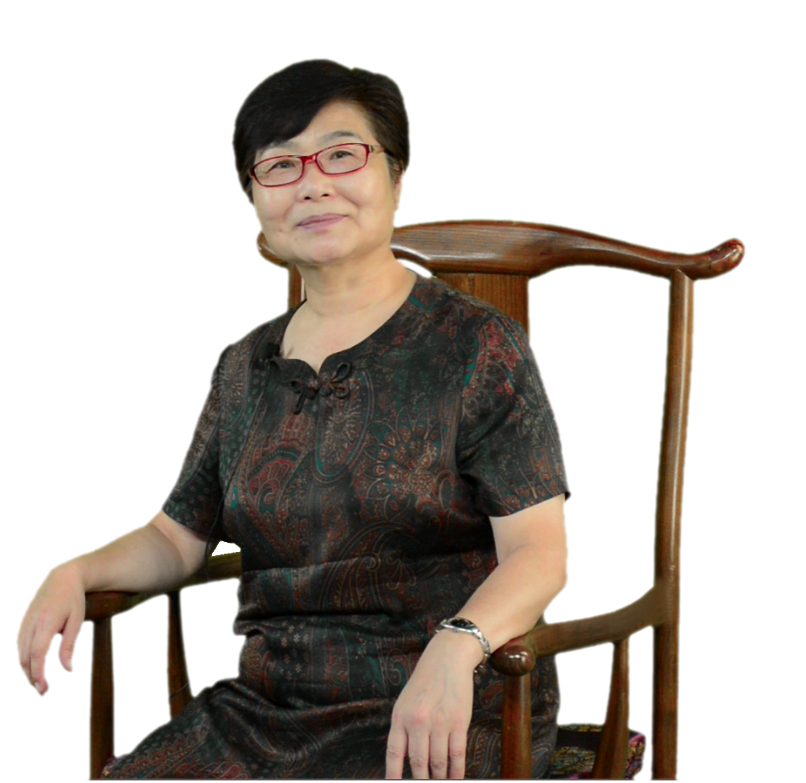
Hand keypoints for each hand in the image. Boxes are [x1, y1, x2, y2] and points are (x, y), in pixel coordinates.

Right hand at [18, 561, 85, 694]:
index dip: (38, 672)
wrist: (63, 578)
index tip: (43, 687)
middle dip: (32, 677)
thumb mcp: (77, 620)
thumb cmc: (74, 599)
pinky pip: (20, 645)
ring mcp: (25, 622)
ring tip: (39, 684)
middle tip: (43, 691)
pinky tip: (33, 668)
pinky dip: (24, 659)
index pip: (37, 653)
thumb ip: (69, 645)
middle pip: (25, 657)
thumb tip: (68, 670)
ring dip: (27, 670)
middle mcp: (31, 622)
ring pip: (20, 653)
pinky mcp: (24, 623)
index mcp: (46, 620)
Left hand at [385, 629, 481, 778]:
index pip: (394, 754)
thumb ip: (404, 729)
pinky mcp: (458, 723)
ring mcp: (439, 723)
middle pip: (418, 764)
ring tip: (440, 782)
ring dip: (440, 778)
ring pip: (438, 763)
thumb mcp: (406, 702)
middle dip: (421, 780)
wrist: (447, 657)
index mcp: (400, 717)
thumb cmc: (425, 681)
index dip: (394, 776)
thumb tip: (403, 760)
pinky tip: (455, 778)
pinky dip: (456, 772)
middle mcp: (417, 721)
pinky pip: (457, 755)